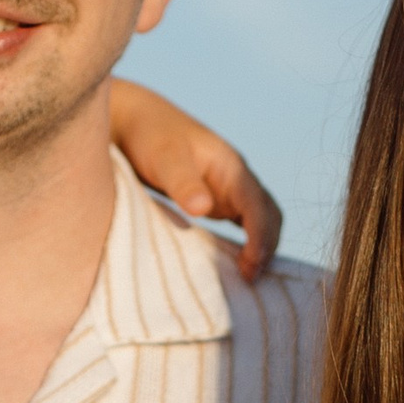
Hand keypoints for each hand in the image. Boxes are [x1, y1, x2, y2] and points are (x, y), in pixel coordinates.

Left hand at [107, 81, 283, 279]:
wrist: (134, 120)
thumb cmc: (149, 137)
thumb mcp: (164, 158)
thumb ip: (184, 183)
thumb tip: (204, 208)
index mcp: (231, 167)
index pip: (258, 207)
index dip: (260, 238)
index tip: (251, 267)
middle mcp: (237, 179)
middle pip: (269, 216)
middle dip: (267, 247)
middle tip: (250, 281)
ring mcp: (228, 190)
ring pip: (259, 221)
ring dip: (260, 248)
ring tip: (246, 280)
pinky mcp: (215, 199)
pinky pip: (242, 225)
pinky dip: (245, 246)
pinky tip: (232, 267)